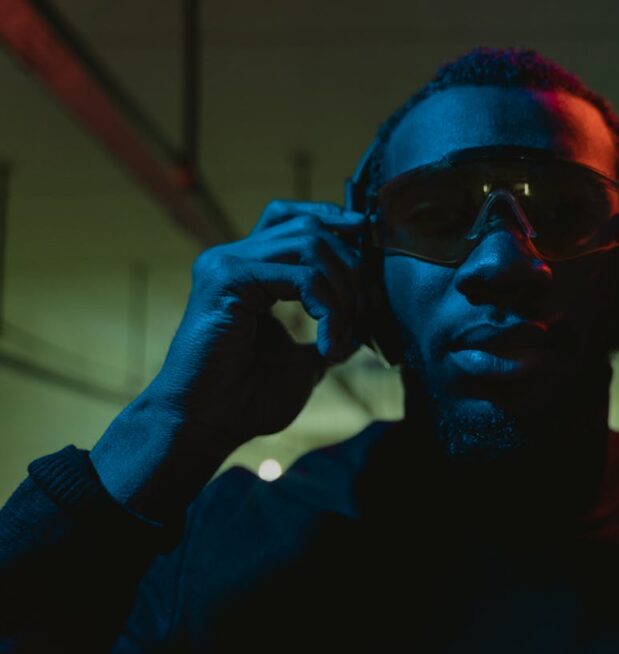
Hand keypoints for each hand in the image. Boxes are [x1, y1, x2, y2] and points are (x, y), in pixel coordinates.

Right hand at [145, 200, 366, 450]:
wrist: (205, 426)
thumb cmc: (246, 400)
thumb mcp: (303, 362)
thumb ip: (327, 334)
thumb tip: (362, 324)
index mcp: (246, 270)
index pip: (294, 219)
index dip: (335, 223)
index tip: (370, 249)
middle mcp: (232, 258)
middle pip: (311, 229)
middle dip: (352, 270)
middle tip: (366, 317)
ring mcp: (227, 265)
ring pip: (311, 245)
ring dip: (343, 293)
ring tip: (343, 338)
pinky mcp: (228, 280)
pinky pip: (303, 277)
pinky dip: (329, 309)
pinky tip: (329, 345)